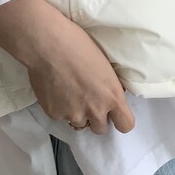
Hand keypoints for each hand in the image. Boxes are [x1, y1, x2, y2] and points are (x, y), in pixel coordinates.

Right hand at [25, 14, 135, 135]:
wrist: (48, 45)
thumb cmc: (79, 46)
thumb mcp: (105, 67)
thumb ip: (110, 87)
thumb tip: (111, 94)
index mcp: (112, 97)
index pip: (126, 125)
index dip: (120, 120)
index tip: (115, 113)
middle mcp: (95, 110)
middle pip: (101, 129)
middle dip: (96, 118)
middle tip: (89, 102)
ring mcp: (73, 114)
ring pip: (79, 123)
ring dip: (77, 113)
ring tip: (69, 94)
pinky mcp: (54, 113)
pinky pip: (60, 116)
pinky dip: (59, 107)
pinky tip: (55, 90)